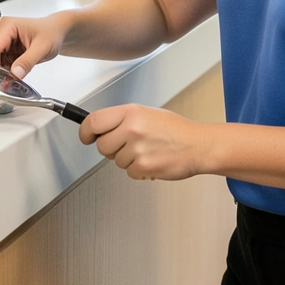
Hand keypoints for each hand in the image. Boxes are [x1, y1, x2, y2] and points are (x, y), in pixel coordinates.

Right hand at [0, 15, 65, 78]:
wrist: (58, 32)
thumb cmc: (52, 33)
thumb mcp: (42, 48)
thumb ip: (28, 61)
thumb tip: (14, 74)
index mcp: (7, 26)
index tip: (2, 79)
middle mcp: (2, 31)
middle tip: (8, 82)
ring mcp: (4, 41)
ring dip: (3, 71)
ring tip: (14, 79)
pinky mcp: (7, 49)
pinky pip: (2, 63)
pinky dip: (7, 71)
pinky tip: (15, 75)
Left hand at [80, 105, 205, 180]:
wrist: (199, 145)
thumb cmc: (176, 130)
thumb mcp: (147, 113)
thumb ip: (123, 119)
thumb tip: (100, 127)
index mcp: (131, 112)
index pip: (94, 121)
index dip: (86, 132)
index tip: (86, 137)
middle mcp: (132, 129)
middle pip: (102, 146)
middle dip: (112, 148)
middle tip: (128, 145)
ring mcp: (138, 149)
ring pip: (116, 161)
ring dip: (128, 159)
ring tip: (147, 150)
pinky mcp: (144, 167)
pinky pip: (129, 172)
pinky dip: (139, 170)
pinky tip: (152, 160)